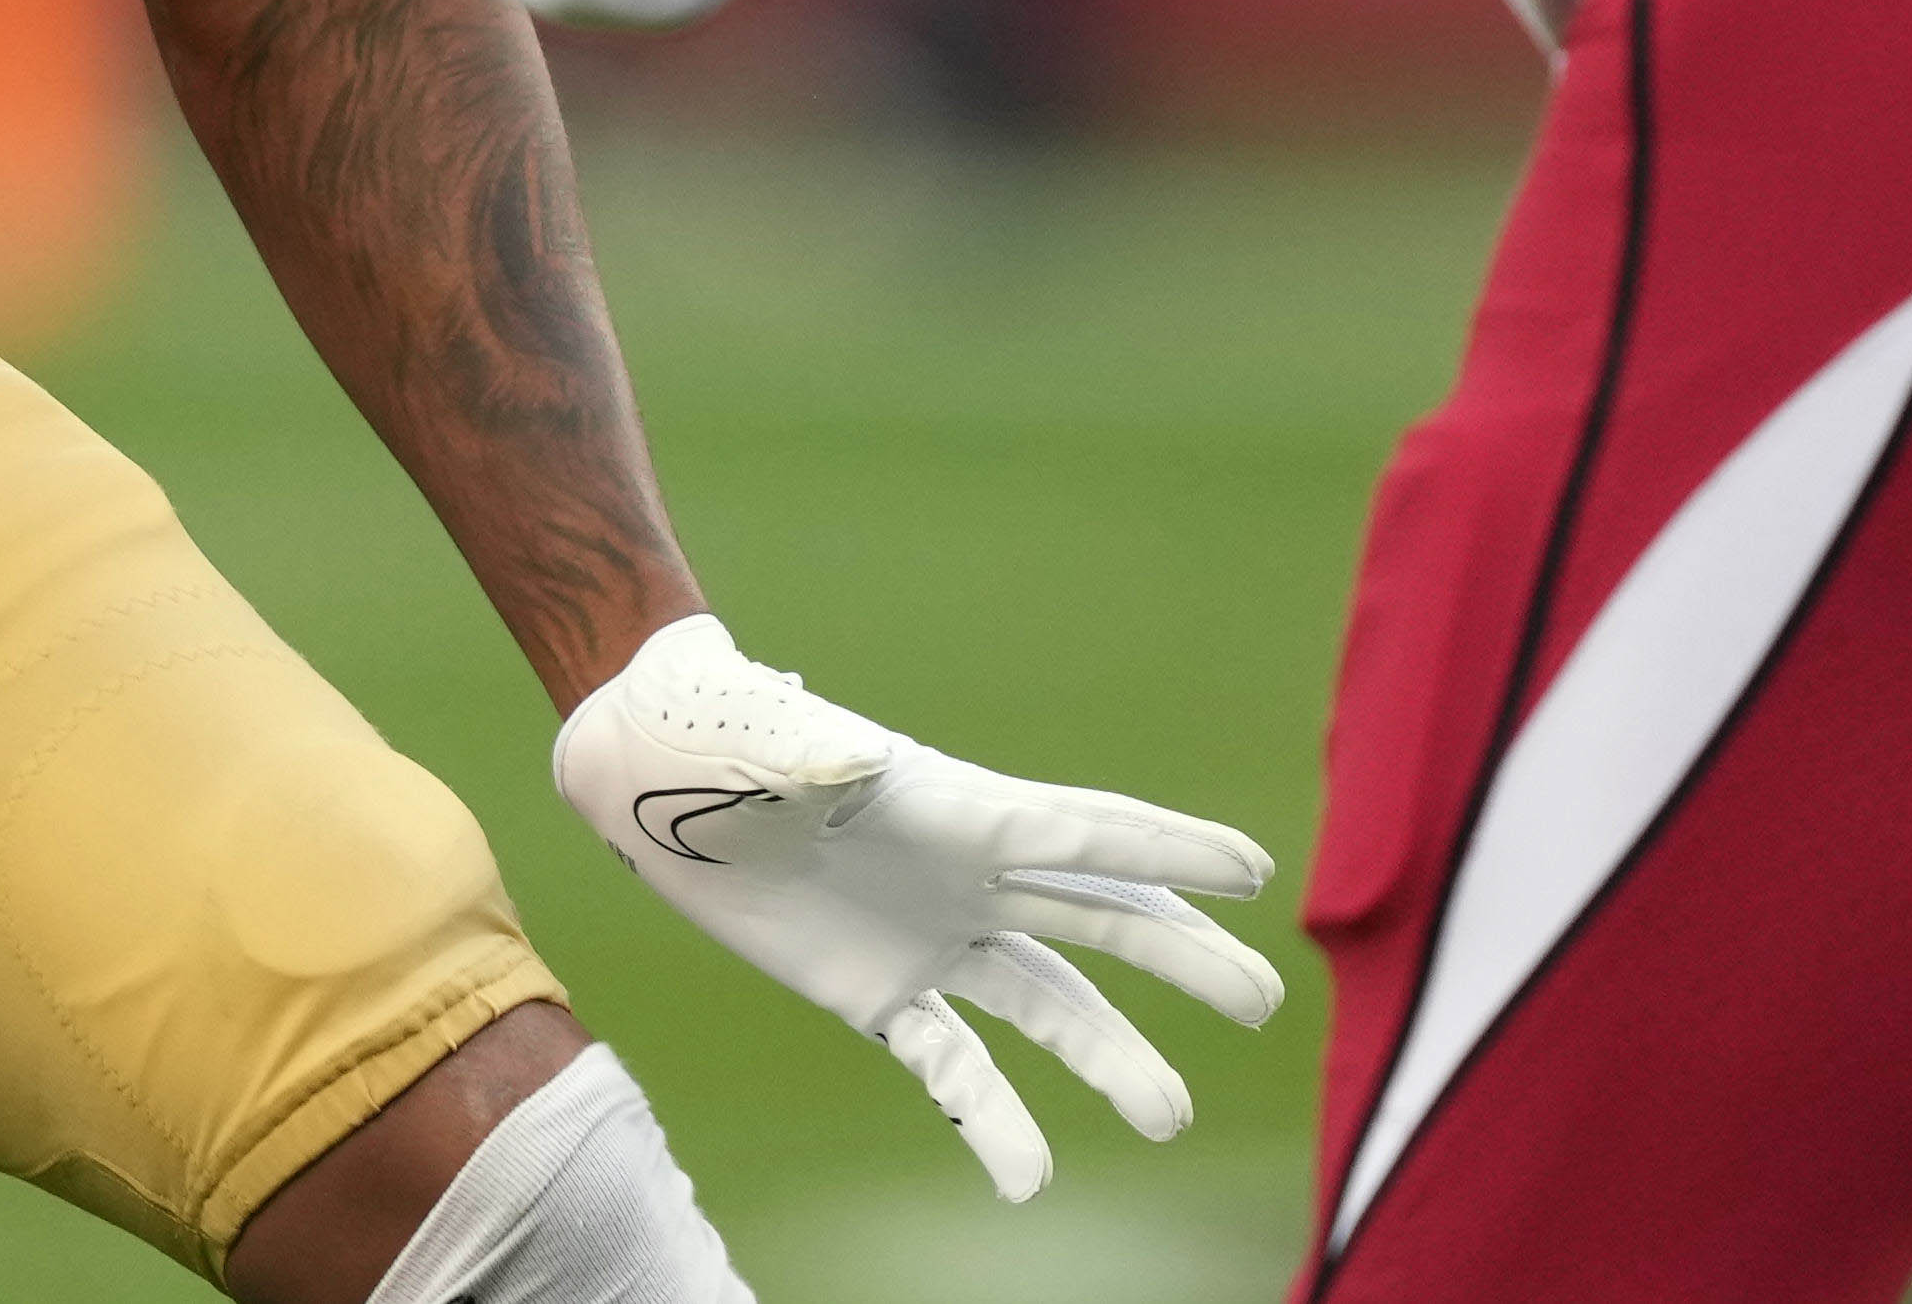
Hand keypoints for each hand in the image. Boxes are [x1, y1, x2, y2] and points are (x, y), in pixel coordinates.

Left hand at [551, 613, 1281, 1200]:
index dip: (1172, 848)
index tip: (1257, 873)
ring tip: (1168, 1116)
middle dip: (1180, 956)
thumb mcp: (763, 740)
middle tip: (1260, 1002)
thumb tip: (847, 768)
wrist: (650, 777)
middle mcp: (964, 874)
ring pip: (1045, 1003)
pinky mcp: (877, 993)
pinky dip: (991, 1121)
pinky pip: (952, 1065)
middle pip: (1097, 919)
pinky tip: (1028, 1181)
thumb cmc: (712, 731)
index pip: (1086, 832)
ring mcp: (929, 937)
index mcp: (958, 804)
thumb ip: (811, 760)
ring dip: (1107, 1056)